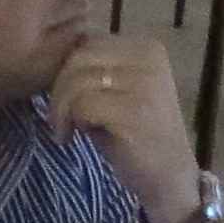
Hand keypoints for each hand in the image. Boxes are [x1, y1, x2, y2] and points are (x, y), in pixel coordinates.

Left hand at [48, 35, 202, 219]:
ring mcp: (145, 83)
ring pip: (77, 80)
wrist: (169, 178)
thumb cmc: (137, 136)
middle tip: (60, 119)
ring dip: (61, 108)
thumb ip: (94, 69)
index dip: (66, 72)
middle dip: (58, 89)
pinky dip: (72, 121)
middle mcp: (149, 58)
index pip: (87, 43)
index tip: (66, 101)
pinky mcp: (134, 110)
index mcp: (147, 48)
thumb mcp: (116, 92)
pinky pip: (83, 104)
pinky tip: (77, 136)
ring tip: (67, 130)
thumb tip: (54, 56)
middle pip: (78, 58)